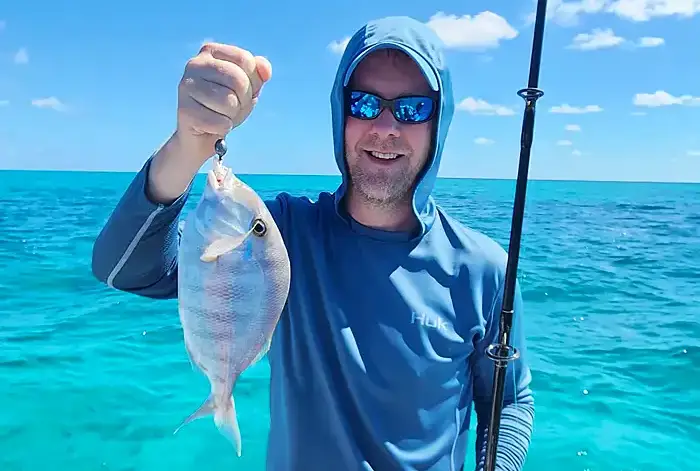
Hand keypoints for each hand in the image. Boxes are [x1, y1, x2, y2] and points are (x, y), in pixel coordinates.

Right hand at [175, 42, 271, 160]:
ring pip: (229, 101)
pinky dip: (223, 128)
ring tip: (221, 115)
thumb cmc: (226, 106)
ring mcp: (187, 86)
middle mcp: (195, 64)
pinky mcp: (184, 110)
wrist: (201, 135)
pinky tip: (212, 126)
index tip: (241, 91)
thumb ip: (258, 73)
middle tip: (233, 107)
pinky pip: (219, 122)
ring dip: (232, 115)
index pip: (246, 60)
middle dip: (243, 99)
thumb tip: (266, 71)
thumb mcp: (247, 87)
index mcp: (210, 52)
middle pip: (238, 80)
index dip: (252, 81)